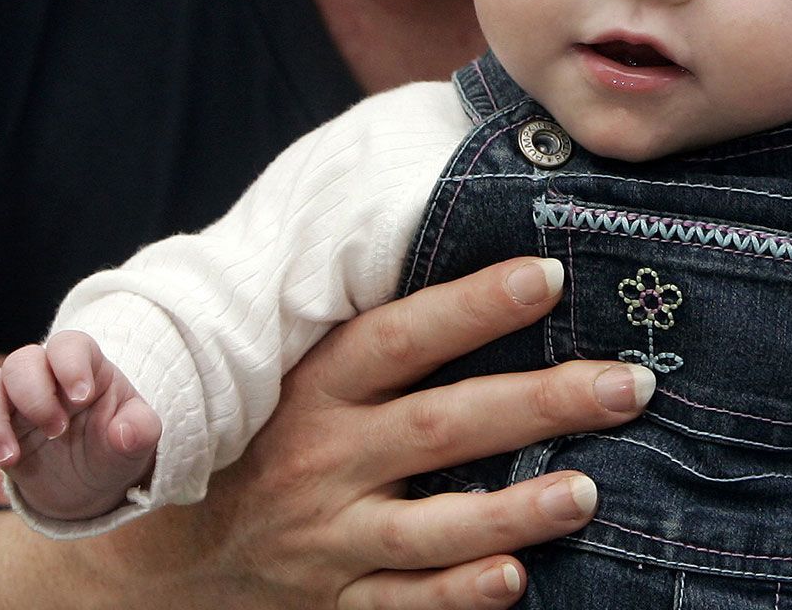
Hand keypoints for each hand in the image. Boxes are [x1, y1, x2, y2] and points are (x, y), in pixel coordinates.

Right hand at [0, 330, 160, 521]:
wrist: (88, 484)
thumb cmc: (115, 450)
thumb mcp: (137, 443)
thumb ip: (140, 432)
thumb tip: (124, 433)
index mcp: (86, 368)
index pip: (69, 345)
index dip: (70, 365)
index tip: (80, 399)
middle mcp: (44, 376)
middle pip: (20, 361)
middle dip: (32, 397)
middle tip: (55, 433)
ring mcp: (11, 399)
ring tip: (10, 461)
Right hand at [86, 256, 653, 609]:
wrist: (164, 553)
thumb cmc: (258, 435)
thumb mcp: (293, 369)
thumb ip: (369, 321)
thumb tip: (457, 220)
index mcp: (317, 386)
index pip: (400, 337)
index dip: (473, 306)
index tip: (549, 274)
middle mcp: (325, 458)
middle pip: (442, 427)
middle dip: (540, 403)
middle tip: (627, 385)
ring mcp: (329, 535)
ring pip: (431, 526)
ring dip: (513, 510)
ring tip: (587, 492)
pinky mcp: (335, 600)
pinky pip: (402, 604)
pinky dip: (457, 595)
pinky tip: (515, 578)